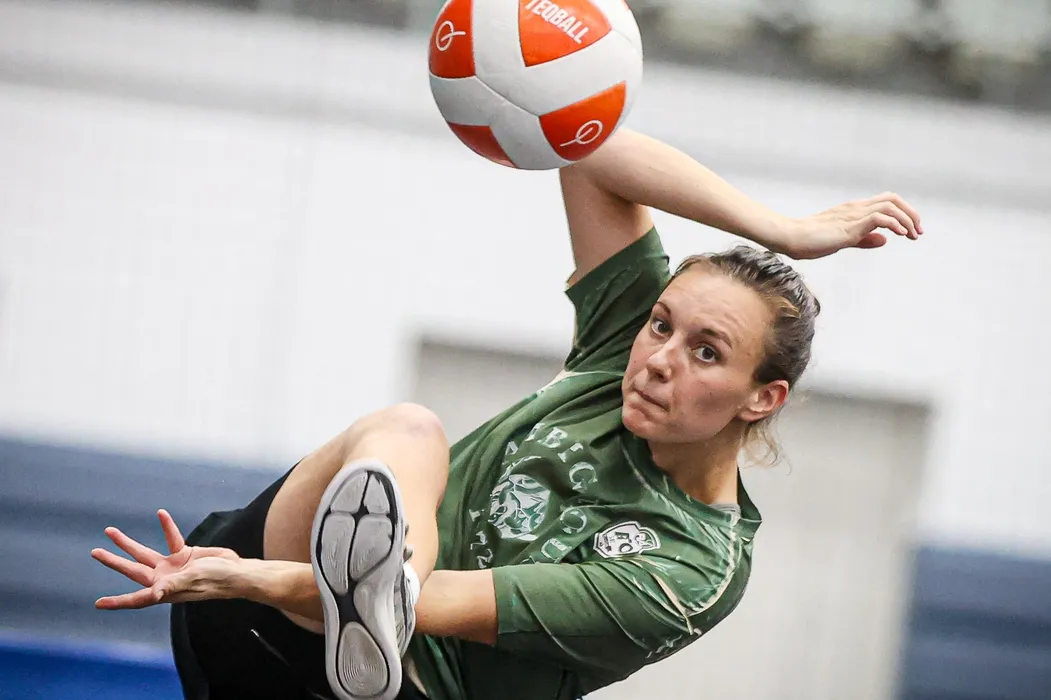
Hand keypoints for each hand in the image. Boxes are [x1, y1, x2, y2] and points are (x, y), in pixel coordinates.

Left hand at [91, 509, 241, 609]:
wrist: (236, 571)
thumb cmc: (216, 580)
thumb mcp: (193, 581)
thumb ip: (172, 585)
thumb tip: (154, 594)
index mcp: (164, 591)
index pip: (137, 598)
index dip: (118, 602)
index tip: (99, 604)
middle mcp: (164, 579)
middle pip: (132, 569)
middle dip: (114, 561)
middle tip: (95, 552)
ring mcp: (173, 566)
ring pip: (144, 553)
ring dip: (128, 543)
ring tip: (111, 532)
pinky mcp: (184, 554)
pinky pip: (171, 538)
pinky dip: (166, 527)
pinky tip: (160, 514)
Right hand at [782, 192, 922, 259]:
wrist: (791, 237)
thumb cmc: (810, 240)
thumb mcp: (843, 240)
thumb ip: (865, 239)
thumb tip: (885, 239)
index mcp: (854, 210)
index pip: (886, 201)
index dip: (904, 213)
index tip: (911, 231)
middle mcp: (856, 208)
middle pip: (893, 199)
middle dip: (911, 214)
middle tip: (918, 232)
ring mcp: (853, 214)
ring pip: (890, 206)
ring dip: (907, 219)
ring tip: (913, 235)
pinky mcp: (850, 225)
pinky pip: (879, 218)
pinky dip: (894, 224)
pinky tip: (900, 235)